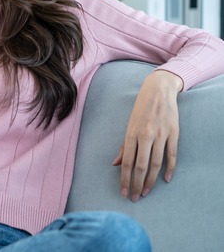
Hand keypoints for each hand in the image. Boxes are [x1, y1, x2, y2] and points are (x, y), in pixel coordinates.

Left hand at [112, 70, 182, 201]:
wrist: (158, 91)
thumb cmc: (141, 110)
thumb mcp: (129, 125)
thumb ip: (123, 146)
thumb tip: (115, 164)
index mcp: (131, 134)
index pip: (127, 162)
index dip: (125, 179)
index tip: (124, 192)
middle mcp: (146, 136)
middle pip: (140, 166)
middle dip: (136, 184)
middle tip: (135, 198)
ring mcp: (161, 135)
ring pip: (156, 163)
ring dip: (150, 180)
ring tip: (146, 192)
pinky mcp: (173, 133)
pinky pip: (172, 155)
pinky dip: (169, 168)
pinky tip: (166, 180)